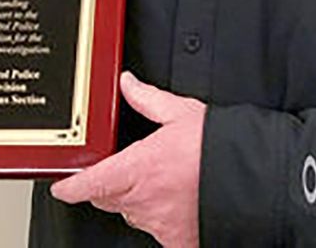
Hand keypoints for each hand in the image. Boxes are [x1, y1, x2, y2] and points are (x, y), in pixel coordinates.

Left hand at [52, 71, 205, 246]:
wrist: (254, 179)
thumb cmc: (219, 147)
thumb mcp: (180, 112)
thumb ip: (148, 100)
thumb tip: (128, 84)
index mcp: (139, 167)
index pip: (91, 183)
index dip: (70, 187)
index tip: (61, 187)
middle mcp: (145, 200)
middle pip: (109, 198)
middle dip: (107, 186)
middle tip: (118, 172)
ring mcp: (160, 223)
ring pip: (133, 214)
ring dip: (136, 200)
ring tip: (158, 181)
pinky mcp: (179, 241)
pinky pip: (158, 231)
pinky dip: (161, 218)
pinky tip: (177, 203)